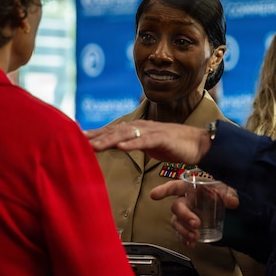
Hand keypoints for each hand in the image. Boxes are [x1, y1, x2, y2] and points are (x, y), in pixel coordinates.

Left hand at [87, 121, 208, 164]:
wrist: (198, 143)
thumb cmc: (173, 145)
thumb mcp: (149, 145)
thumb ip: (134, 143)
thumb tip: (119, 144)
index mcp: (137, 129)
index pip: (112, 131)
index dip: (96, 134)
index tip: (78, 138)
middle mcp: (142, 127)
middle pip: (115, 131)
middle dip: (96, 136)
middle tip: (78, 141)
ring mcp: (152, 132)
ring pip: (126, 135)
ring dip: (109, 140)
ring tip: (94, 147)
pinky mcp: (162, 139)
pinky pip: (145, 141)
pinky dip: (132, 144)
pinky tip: (120, 147)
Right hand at [150, 179, 238, 246]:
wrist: (223, 200)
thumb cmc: (219, 190)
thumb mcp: (226, 187)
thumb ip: (228, 193)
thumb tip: (231, 201)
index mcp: (190, 188)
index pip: (174, 187)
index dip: (164, 190)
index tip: (154, 195)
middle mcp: (184, 200)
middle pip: (177, 207)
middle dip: (184, 216)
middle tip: (196, 224)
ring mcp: (185, 213)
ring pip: (177, 222)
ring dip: (183, 231)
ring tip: (194, 237)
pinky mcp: (187, 224)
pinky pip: (181, 232)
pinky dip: (184, 238)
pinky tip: (190, 244)